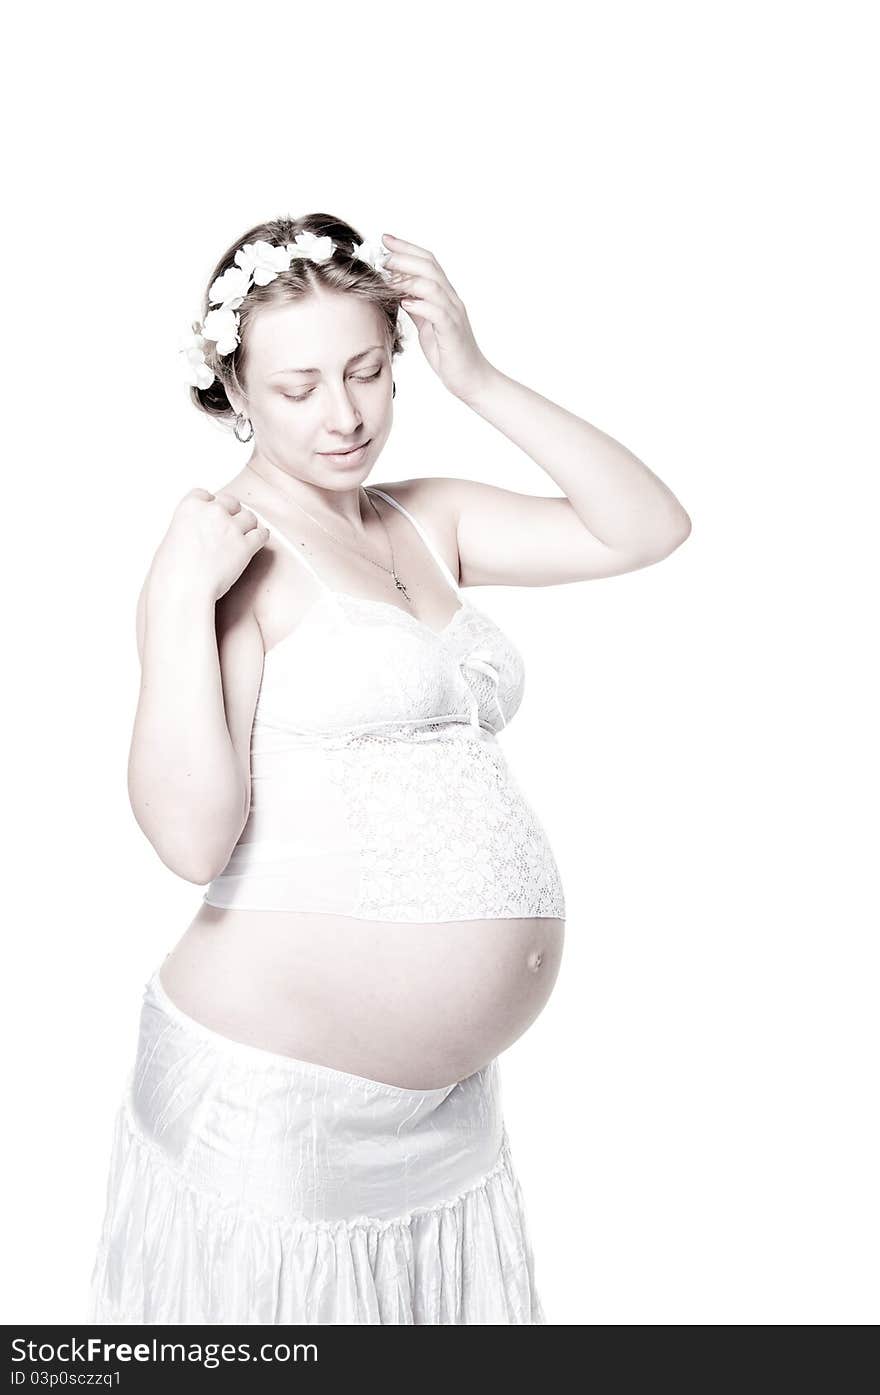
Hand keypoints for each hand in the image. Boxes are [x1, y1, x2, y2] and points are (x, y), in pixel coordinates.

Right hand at [152, 488, 267, 602]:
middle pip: (231, 502)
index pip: (205, 495)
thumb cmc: (170, 572)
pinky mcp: (246, 546)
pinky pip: (262, 534)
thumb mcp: (170, 539)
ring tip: (245, 536)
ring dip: (248, 526)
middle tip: (231, 527)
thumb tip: (194, 535)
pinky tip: (257, 542)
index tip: (212, 515)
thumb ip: (187, 529)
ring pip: (249, 517)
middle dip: (232, 513)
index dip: (210, 505)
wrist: (182, 590)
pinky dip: (261, 537)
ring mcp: (231, 527)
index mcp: (190, 506)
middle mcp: (212, 512)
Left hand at [382, 233, 494, 401]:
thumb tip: (398, 291)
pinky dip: (420, 305)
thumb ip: (416, 307)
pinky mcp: (452, 332)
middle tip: (383, 255)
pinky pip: (437, 312)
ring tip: (389, 278)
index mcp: (444, 296)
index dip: (407, 248)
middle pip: (430, 267)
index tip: (385, 239)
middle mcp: (451, 300)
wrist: (471, 379)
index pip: (428, 262)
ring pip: (433, 285)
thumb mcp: (426, 326)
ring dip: (409, 279)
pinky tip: (404, 302)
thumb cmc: (448, 354)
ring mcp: (454, 315)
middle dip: (404, 257)